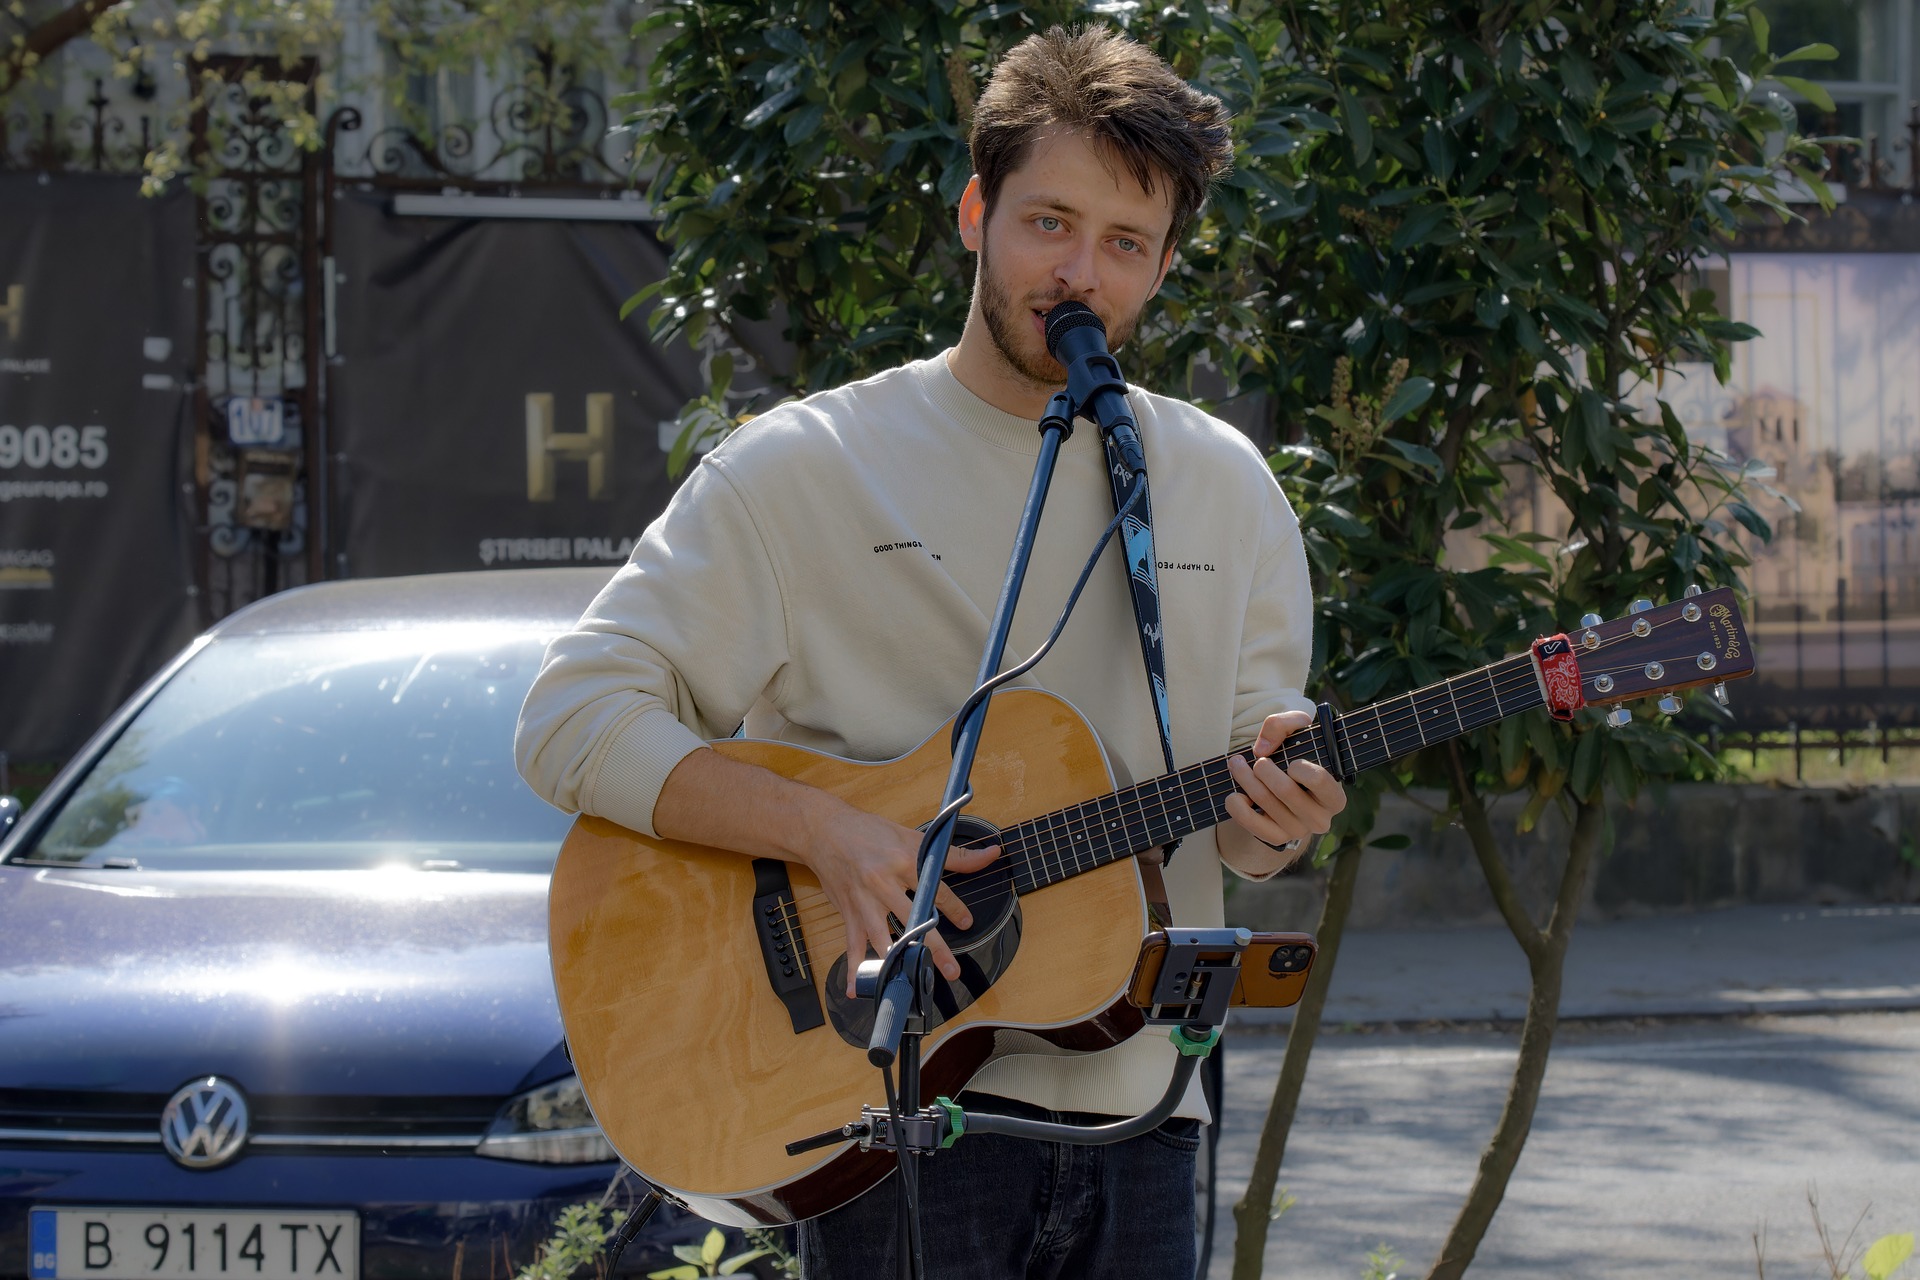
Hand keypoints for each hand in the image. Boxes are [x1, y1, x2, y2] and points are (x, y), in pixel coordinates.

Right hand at [797, 797, 1000, 996]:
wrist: (824, 832)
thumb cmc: (869, 832)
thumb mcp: (911, 837)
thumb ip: (953, 854)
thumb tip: (991, 855)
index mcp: (902, 861)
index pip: (934, 889)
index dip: (954, 908)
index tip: (967, 923)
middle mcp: (883, 884)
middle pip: (912, 919)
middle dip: (932, 947)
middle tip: (950, 970)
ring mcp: (864, 902)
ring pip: (882, 937)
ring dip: (897, 962)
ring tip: (910, 984)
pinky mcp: (849, 913)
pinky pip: (852, 945)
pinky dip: (854, 968)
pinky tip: (857, 989)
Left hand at [1223, 710, 1345, 855]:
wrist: (1282, 785)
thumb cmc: (1296, 755)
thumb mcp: (1296, 732)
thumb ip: (1284, 724)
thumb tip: (1263, 749)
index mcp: (1334, 796)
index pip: (1321, 781)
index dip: (1301, 769)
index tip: (1291, 761)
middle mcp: (1320, 818)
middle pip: (1286, 791)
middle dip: (1263, 769)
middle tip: (1256, 759)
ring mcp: (1298, 831)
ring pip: (1265, 801)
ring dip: (1244, 778)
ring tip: (1237, 764)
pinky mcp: (1275, 838)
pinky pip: (1250, 823)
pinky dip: (1236, 805)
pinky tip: (1235, 793)